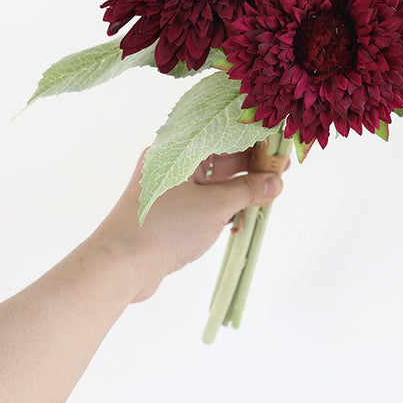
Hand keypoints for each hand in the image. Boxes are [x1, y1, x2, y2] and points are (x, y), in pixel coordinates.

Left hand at [91, 148, 285, 302]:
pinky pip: (203, 200)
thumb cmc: (165, 226)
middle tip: (281, 170)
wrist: (121, 266)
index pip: (221, 135)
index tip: (277, 145)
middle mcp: (171, 164)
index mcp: (176, 150)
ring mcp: (168, 189)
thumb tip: (276, 181)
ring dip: (240, 187)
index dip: (252, 140)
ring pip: (212, 181)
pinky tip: (246, 211)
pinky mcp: (168, 212)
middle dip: (250, 166)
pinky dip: (224, 203)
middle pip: (218, 158)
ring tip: (270, 192)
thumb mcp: (215, 206)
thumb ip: (248, 190)